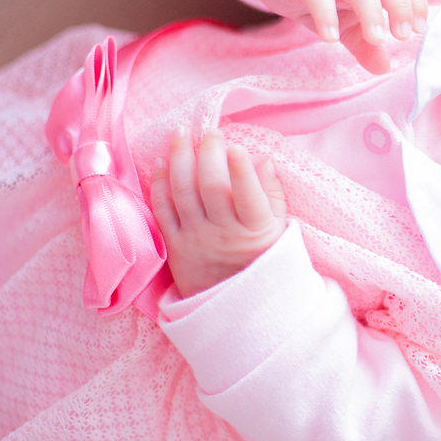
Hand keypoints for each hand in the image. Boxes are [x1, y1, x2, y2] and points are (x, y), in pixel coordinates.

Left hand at [150, 127, 287, 297]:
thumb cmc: (262, 263)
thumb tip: (264, 161)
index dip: (240, 170)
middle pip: (211, 188)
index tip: (236, 146)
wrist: (235, 308)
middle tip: (210, 133)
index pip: (247, 197)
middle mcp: (223, 234)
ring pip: (183, 193)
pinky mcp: (174, 246)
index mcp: (255, 231)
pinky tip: (162, 162)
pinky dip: (160, 184)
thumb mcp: (279, 233)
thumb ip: (272, 196)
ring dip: (180, 159)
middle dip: (208, 154)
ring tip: (181, 134)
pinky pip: (163, 211)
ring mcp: (196, 240)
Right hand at [219, 0, 427, 74]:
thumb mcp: (345, 24)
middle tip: (403, 36)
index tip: (418, 30)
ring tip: (377, 39)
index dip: (415, 2)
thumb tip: (385, 69)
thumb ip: (365, 45)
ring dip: (371, 9)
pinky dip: (325, 14)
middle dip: (400, 5)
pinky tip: (330, 39)